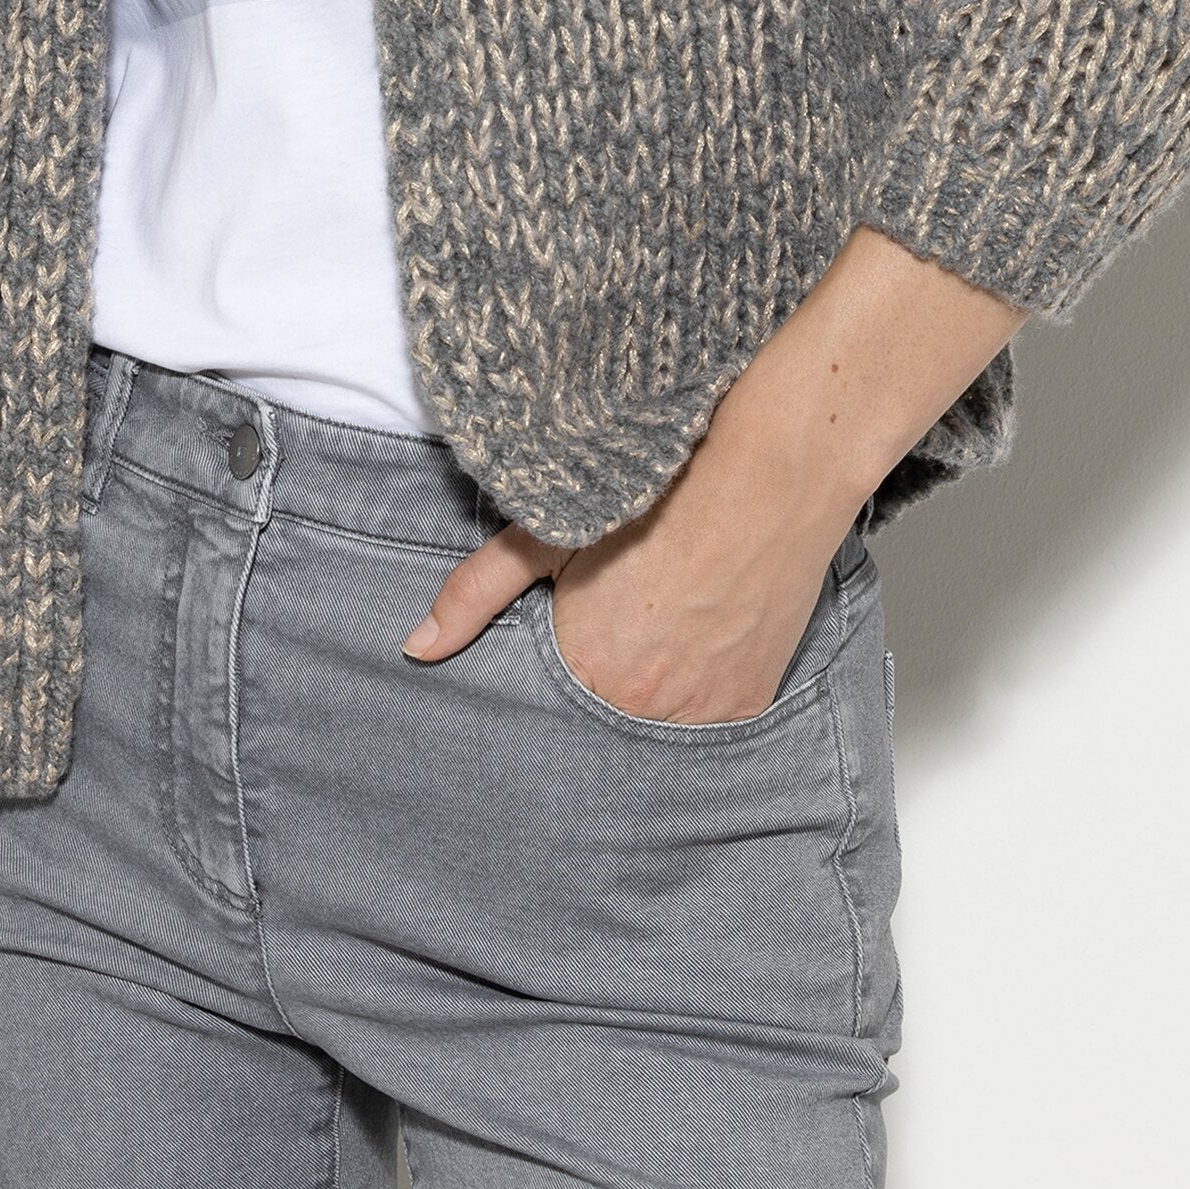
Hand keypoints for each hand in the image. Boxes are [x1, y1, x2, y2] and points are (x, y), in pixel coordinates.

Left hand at [400, 226, 1025, 720]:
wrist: (772, 469)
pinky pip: (707, 715)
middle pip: (600, 712)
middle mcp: (643, 704)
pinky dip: (700, 683)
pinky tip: (700, 629)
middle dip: (601, 675)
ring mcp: (702, 711)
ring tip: (663, 618)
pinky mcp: (749, 704)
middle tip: (623, 615)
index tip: (574, 632)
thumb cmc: (659, 491)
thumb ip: (477, 592)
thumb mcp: (550, 531)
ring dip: (651, 686)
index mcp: (584, 669)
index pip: (544, 703)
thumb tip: (417, 646)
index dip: (555, 661)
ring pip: (654, 718)